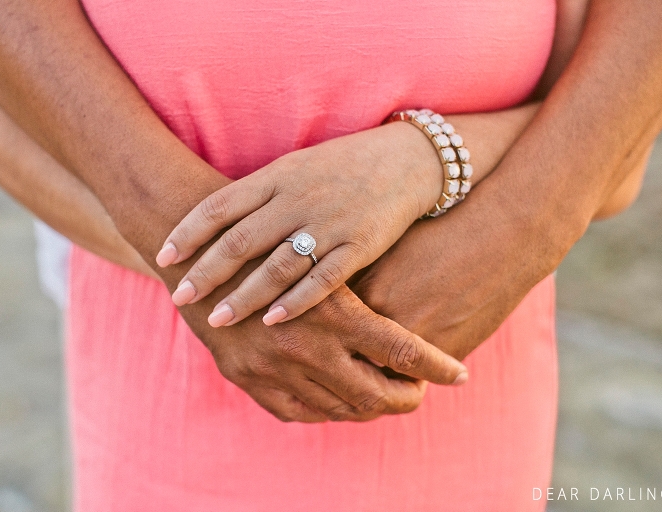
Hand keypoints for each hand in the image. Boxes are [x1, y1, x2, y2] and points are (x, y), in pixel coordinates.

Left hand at [156, 121, 443, 326]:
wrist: (406, 160)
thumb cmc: (342, 166)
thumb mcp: (295, 167)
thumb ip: (259, 195)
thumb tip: (217, 228)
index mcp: (277, 176)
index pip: (221, 205)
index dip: (188, 232)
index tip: (164, 256)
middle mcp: (297, 199)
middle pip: (241, 240)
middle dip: (206, 272)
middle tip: (179, 298)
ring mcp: (329, 224)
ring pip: (277, 266)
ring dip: (244, 296)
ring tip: (217, 320)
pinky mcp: (359, 246)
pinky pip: (323, 279)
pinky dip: (296, 302)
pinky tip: (273, 321)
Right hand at [178, 259, 468, 421]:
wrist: (202, 249)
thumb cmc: (272, 243)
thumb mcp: (323, 256)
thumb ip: (361, 283)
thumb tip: (410, 310)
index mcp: (335, 312)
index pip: (403, 351)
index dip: (437, 368)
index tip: (460, 375)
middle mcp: (308, 347)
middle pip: (375, 393)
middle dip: (403, 399)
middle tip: (416, 394)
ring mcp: (275, 369)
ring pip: (337, 408)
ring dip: (364, 406)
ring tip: (380, 395)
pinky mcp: (247, 379)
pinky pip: (297, 412)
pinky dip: (322, 410)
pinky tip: (335, 398)